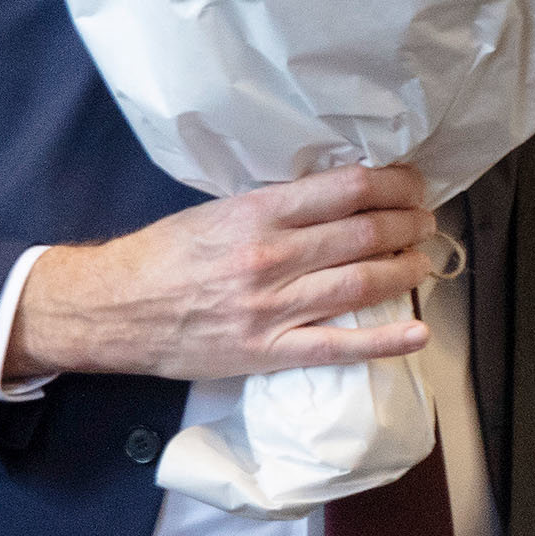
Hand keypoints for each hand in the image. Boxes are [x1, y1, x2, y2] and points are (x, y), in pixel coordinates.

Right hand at [11, 166, 433, 379]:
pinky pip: (338, 346)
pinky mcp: (268, 351)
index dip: (394, 185)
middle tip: (424, 221)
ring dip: (405, 268)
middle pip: (365, 232)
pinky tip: (417, 332)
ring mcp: (272, 307)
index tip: (412, 185)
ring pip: (361, 282)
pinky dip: (384, 340)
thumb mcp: (218, 211)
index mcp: (258, 213)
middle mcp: (271, 256)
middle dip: (408, 224)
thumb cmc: (162, 256)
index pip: (348, 190)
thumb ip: (275, 207)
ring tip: (422, 260)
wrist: (110, 308)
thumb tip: (336, 196)